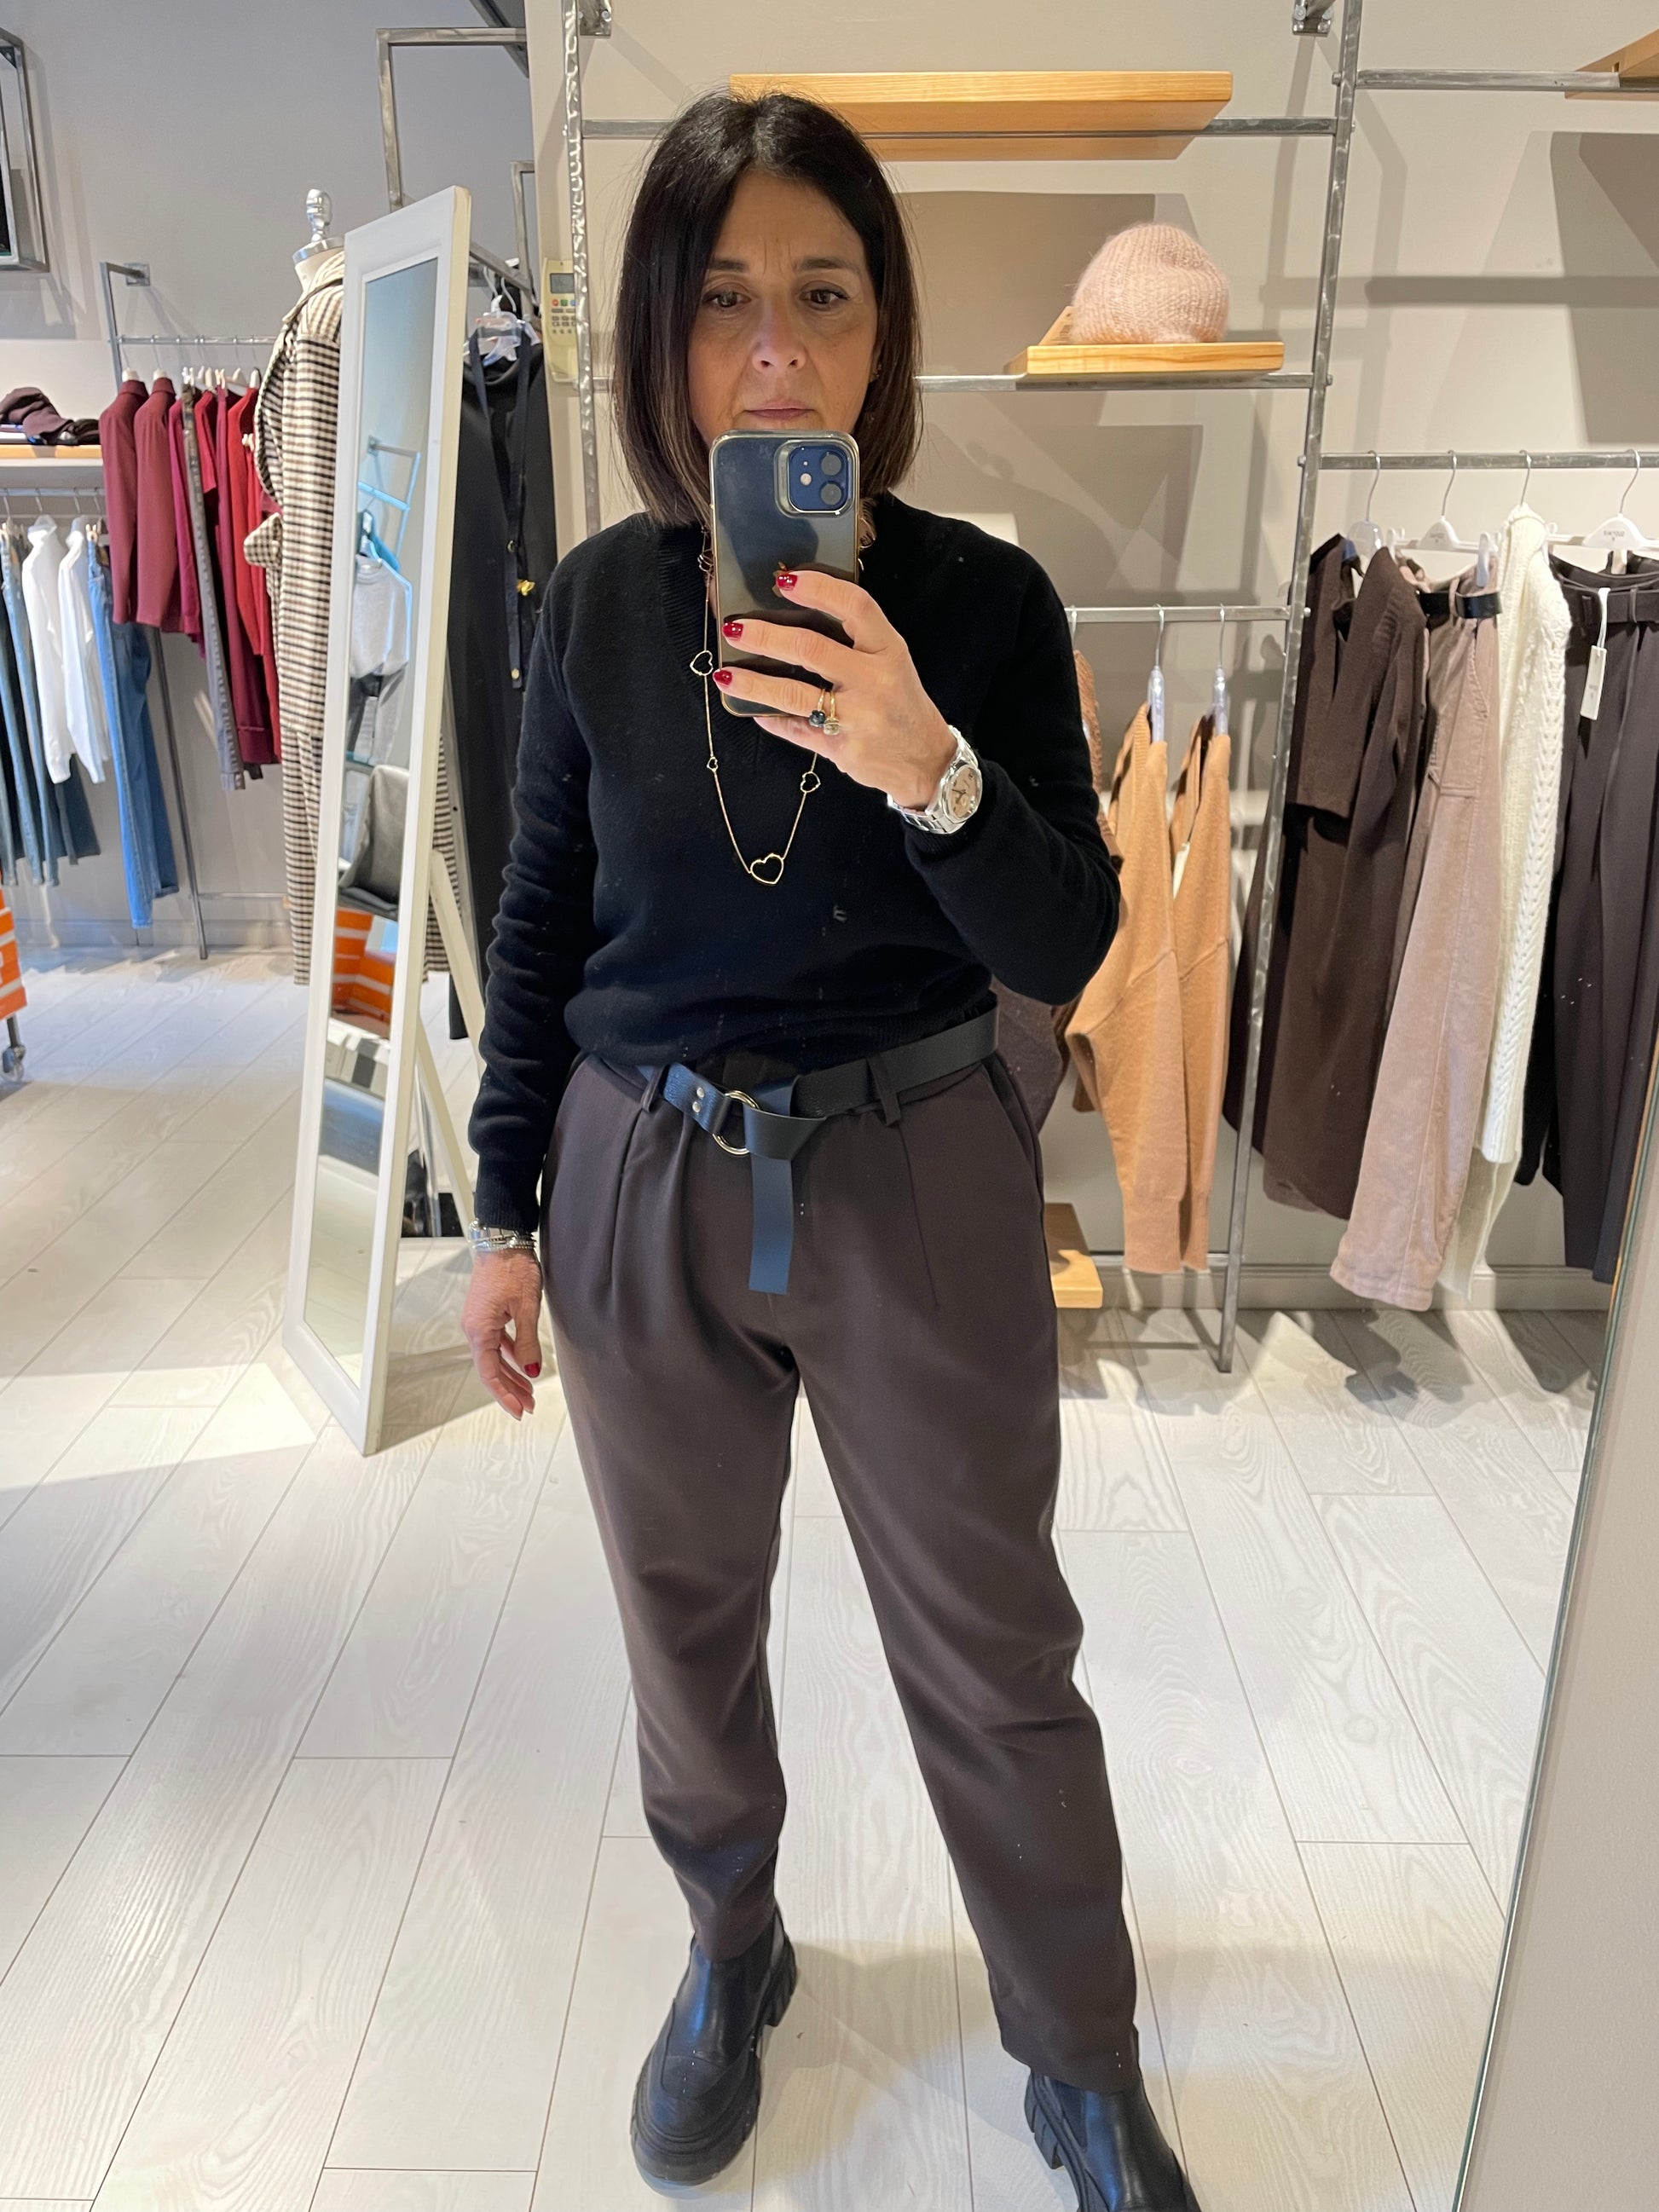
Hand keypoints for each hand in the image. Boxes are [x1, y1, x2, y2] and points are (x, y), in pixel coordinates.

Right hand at [461, 1248, 543, 1420]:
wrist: (503, 1239)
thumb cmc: (513, 1269)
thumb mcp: (526, 1308)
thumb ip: (527, 1343)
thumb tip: (530, 1371)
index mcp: (479, 1330)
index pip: (489, 1374)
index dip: (504, 1395)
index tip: (519, 1411)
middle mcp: (473, 1329)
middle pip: (491, 1369)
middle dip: (510, 1389)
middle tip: (528, 1406)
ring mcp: (478, 1321)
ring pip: (494, 1357)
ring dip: (511, 1374)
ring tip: (528, 1391)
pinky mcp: (486, 1313)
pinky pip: (496, 1342)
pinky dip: (510, 1356)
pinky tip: (523, 1365)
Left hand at [712, 568, 956, 809]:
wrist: (926, 760)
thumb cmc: (902, 703)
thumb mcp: (892, 662)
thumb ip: (854, 640)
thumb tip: (794, 617)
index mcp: (888, 650)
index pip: (855, 606)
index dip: (819, 588)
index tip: (785, 580)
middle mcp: (874, 680)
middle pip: (811, 649)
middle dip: (766, 636)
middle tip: (735, 627)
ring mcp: (857, 717)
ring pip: (794, 695)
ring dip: (754, 683)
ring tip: (726, 674)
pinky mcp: (841, 748)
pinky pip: (796, 730)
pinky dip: (772, 719)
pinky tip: (752, 710)